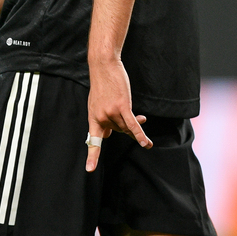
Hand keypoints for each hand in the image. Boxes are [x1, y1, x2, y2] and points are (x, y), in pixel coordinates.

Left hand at [85, 57, 150, 171]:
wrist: (104, 66)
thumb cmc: (102, 84)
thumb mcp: (96, 104)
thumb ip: (103, 120)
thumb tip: (109, 134)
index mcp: (93, 118)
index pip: (93, 141)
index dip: (92, 156)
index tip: (90, 170)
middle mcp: (101, 118)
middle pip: (119, 131)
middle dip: (126, 125)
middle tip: (126, 113)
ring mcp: (111, 113)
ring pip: (127, 126)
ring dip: (135, 123)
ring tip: (140, 117)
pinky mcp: (122, 107)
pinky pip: (132, 125)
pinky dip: (140, 134)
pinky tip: (146, 143)